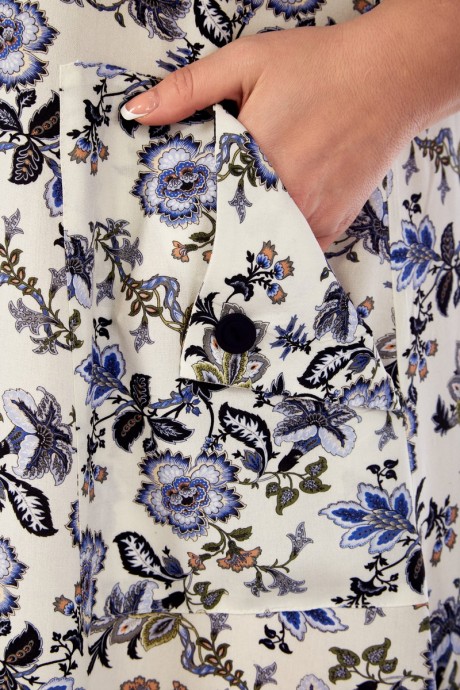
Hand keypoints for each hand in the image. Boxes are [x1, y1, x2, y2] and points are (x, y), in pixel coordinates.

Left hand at [121, 1, 459, 249]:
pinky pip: (297, 250)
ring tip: (224, 249)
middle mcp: (281, 197)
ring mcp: (311, 215)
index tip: (167, 231)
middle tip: (189, 247)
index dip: (181, 218)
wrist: (391, 77)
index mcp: (250, 161)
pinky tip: (268, 239)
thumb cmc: (320, 66)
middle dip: (210, 236)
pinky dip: (282, 246)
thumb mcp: (246, 62)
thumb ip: (189, 90)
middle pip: (230, 231)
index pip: (200, 205)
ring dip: (245, 245)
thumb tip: (137, 113)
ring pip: (263, 246)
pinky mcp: (334, 224)